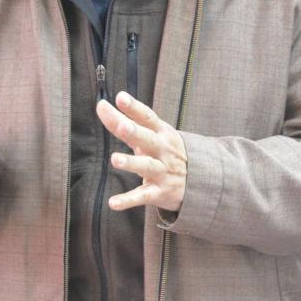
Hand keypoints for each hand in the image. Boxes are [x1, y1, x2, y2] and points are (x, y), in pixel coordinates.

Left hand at [96, 91, 186, 212]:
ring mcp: (162, 172)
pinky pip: (142, 197)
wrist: (199, 181)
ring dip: (131, 163)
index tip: (120, 97)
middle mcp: (162, 151)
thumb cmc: (166, 152)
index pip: (147, 117)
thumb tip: (101, 105)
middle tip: (122, 125)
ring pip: (146, 167)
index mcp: (161, 133)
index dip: (134, 107)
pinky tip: (113, 203)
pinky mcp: (159, 192)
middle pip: (147, 139)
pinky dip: (128, 200)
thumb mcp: (153, 135)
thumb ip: (126, 120)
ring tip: (116, 160)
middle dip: (135, 132)